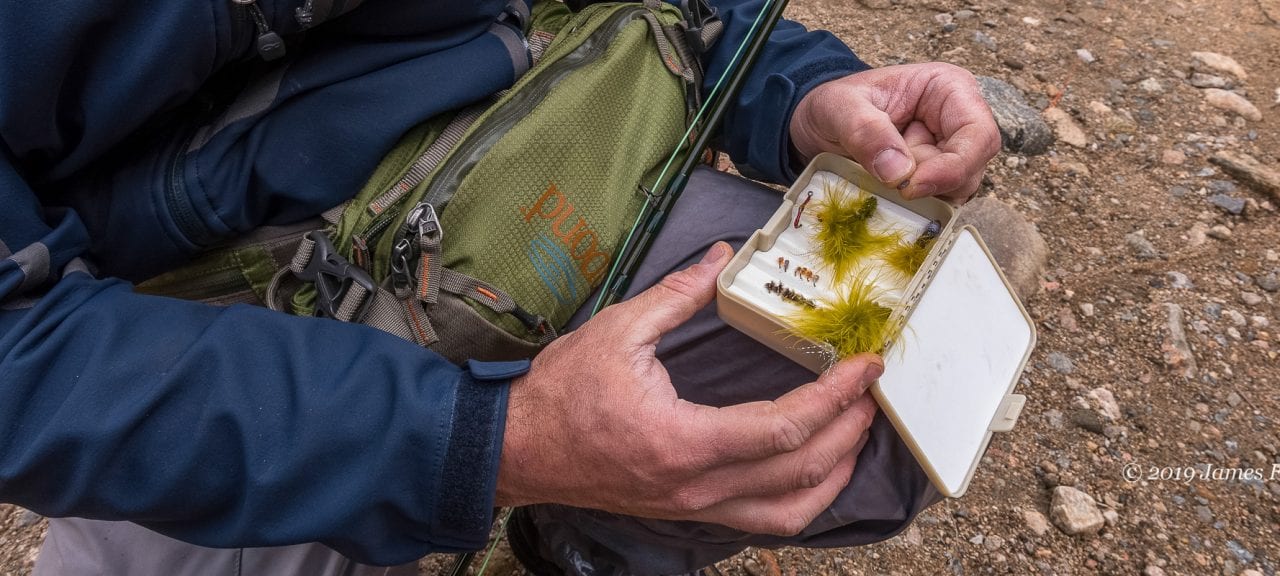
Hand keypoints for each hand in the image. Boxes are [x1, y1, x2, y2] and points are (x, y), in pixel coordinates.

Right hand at [496, 242, 882, 535]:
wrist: (517, 451)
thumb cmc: (559, 395)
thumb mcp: (617, 331)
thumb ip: (677, 294)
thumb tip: (722, 256)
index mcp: (683, 442)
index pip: (783, 430)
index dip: (835, 398)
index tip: (864, 366)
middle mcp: (697, 487)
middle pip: (800, 473)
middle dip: (849, 431)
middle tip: (872, 392)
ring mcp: (694, 508)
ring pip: (790, 513)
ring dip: (836, 475)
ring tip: (857, 433)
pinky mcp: (688, 511)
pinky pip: (762, 519)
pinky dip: (802, 498)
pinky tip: (814, 467)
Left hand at [789, 62, 1000, 201]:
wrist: (818, 125)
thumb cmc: (834, 105)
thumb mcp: (838, 108)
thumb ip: (866, 132)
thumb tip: (900, 173)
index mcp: (948, 90)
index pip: (979, 135)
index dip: (955, 166)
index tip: (911, 187)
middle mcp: (957, 122)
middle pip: (972, 169)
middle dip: (931, 183)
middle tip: (887, 180)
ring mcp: (948, 154)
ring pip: (956, 191)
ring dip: (920, 196)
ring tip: (880, 176)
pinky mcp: (932, 179)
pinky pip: (935, 203)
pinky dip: (912, 208)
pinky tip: (883, 191)